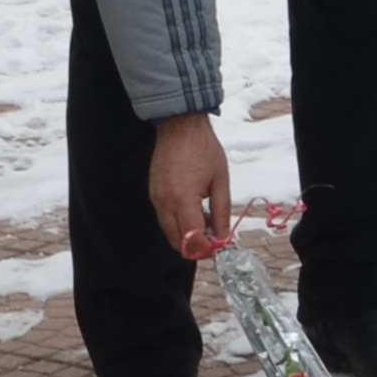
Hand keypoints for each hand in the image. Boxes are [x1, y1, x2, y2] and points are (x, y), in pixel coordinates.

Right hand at [148, 114, 229, 258]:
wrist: (180, 127)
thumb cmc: (203, 149)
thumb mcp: (220, 181)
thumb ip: (221, 213)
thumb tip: (222, 237)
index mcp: (182, 200)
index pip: (192, 239)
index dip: (206, 249)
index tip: (219, 247)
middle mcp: (164, 203)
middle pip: (177, 241)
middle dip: (196, 247)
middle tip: (214, 240)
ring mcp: (156, 199)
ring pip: (170, 232)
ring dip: (188, 235)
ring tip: (208, 221)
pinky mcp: (153, 194)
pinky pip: (164, 218)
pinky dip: (179, 223)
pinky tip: (195, 211)